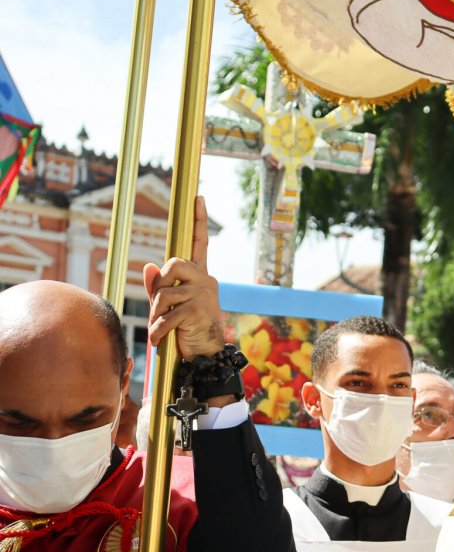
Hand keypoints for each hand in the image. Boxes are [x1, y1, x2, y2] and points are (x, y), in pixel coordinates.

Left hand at [143, 196, 223, 359]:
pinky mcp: (198, 312)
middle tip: (161, 304)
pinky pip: (167, 316)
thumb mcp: (171, 305)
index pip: (199, 242)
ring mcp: (204, 295)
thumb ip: (160, 286)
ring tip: (159, 328)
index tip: (197, 196)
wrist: (205, 354)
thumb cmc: (187, 328)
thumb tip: (148, 267)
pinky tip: (158, 340)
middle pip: (174, 263)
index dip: (198, 220)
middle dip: (160, 283)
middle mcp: (206, 280)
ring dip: (156, 313)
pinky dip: (157, 331)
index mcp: (201, 276)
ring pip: (165, 293)